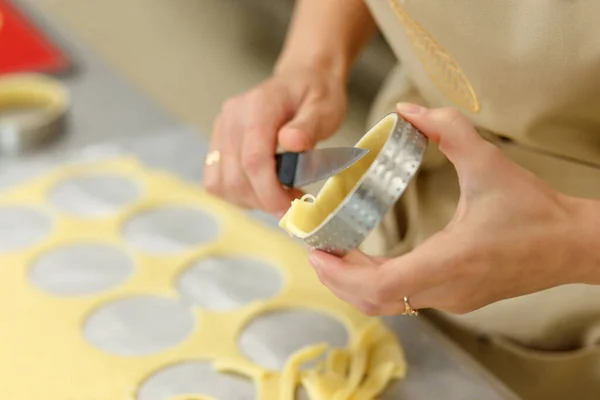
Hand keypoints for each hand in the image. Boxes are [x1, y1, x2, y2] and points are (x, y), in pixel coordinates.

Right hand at [203, 67, 346, 214]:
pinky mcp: (218, 142)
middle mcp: (232, 117)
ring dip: (250, 200)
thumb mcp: (324, 108)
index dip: (270, 192)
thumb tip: (292, 142)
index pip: (254, 160)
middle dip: (264, 201)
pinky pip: (216, 180)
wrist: (302, 78)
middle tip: (293, 205)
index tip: (291, 210)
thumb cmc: (316, 94)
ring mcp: (221, 129)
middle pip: (235, 177)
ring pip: (221, 183)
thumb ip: (309, 126)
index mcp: (259, 107)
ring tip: (279, 196)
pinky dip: (238, 194)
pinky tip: (262, 190)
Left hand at [308, 104, 590, 315]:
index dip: (343, 274)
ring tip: (333, 254)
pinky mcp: (456, 298)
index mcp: (451, 261)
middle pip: (375, 302)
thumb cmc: (535, 210)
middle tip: (315, 250)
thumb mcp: (490, 161)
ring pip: (388, 306)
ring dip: (354, 285)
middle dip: (338, 279)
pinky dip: (376, 285)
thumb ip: (449, 129)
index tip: (318, 253)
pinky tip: (365, 262)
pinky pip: (404, 300)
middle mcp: (447, 290)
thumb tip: (409, 109)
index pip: (384, 285)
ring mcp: (452, 300)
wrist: (572, 245)